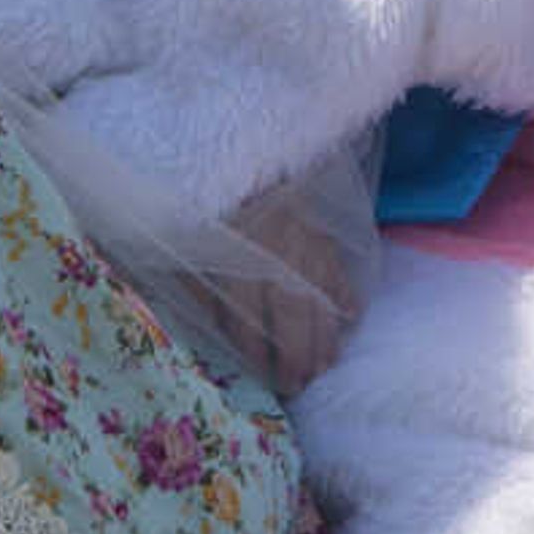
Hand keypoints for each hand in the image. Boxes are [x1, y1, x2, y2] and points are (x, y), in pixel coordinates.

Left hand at [206, 167, 372, 394]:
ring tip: (325, 365)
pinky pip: (338, 267)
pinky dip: (346, 294)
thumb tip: (210, 326)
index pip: (247, 319)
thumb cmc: (205, 198)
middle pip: (291, 316)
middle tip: (301, 386)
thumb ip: (196, 283)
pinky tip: (348, 319)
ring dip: (325, 336)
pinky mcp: (318, 224)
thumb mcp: (185, 240)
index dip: (258, 354)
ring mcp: (302, 238)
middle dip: (297, 357)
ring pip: (319, 297)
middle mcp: (273, 252)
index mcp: (234, 256)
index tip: (266, 380)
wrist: (233, 147)